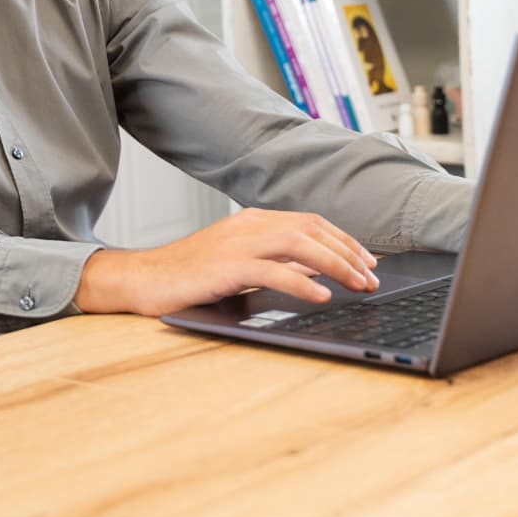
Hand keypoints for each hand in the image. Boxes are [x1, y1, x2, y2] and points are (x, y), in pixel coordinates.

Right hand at [75, 209, 378, 317]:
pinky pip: (274, 271)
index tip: (369, 261)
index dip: (345, 240)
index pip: (311, 223)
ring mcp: (238, 242)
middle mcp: (250, 224)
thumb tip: (318, 273)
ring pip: (300, 245)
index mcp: (254, 220)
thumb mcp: (240, 263)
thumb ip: (277, 262)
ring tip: (359, 285)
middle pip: (312, 230)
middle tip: (373, 277)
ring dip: (336, 265)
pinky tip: (322, 297)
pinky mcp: (227, 266)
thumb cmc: (190, 275)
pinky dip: (303, 283)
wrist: (145, 278)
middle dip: (349, 253)